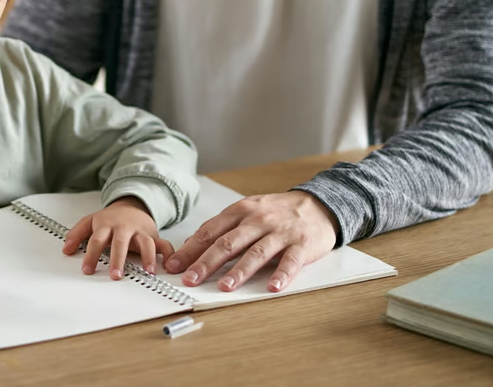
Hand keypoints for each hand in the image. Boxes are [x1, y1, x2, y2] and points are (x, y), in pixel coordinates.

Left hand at [62, 197, 173, 279]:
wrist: (132, 205)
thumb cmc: (110, 219)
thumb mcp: (91, 221)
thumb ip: (77, 234)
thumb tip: (66, 250)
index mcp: (106, 224)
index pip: (97, 240)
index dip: (91, 255)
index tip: (87, 271)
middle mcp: (124, 228)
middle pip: (120, 242)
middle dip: (118, 259)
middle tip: (115, 275)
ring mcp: (140, 231)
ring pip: (145, 243)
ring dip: (147, 257)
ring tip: (147, 272)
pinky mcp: (153, 235)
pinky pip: (164, 244)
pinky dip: (168, 253)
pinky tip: (169, 265)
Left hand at [164, 191, 338, 292]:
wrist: (318, 204)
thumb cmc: (277, 212)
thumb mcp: (247, 211)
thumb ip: (221, 228)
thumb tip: (190, 245)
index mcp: (240, 211)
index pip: (209, 232)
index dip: (190, 250)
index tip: (174, 266)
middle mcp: (258, 220)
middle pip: (228, 243)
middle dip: (206, 262)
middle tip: (190, 280)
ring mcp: (280, 232)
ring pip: (256, 253)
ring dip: (239, 271)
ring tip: (224, 287)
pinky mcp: (302, 244)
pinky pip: (290, 262)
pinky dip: (282, 275)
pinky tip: (272, 287)